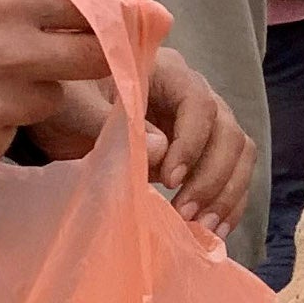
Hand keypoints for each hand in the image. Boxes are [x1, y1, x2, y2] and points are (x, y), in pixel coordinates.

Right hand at [0, 0, 116, 170]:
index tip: (119, 20)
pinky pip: (8, 135)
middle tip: (72, 52)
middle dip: (90, 55)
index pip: (93, 10)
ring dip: (31, 89)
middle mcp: (9, 56)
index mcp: (3, 0)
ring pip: (49, 100)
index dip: (110, 15)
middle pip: (93, 61)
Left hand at [30, 46, 255, 237]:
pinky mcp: (203, 150)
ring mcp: (203, 122)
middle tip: (186, 212)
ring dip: (226, 192)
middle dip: (212, 176)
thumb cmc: (67, 102)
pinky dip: (229, 201)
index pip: (199, 103)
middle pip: (228, 130)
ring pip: (239, 152)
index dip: (191, 143)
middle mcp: (193, 93)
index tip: (169, 180)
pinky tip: (215, 230)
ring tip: (202, 227)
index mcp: (164, 72)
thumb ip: (112, 124)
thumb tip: (160, 151)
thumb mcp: (76, 107)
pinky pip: (233, 172)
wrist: (64, 114)